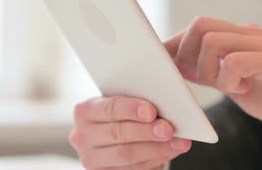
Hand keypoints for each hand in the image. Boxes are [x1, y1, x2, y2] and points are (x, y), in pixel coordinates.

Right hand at [70, 96, 191, 169]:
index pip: (108, 108)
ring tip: (178, 142)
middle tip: (168, 129)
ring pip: (126, 155)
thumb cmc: (122, 113)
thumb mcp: (124, 101)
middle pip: (117, 134)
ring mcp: (91, 158)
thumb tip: (166, 102)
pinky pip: (134, 169)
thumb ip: (138, 99)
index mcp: (85, 111)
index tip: (151, 111)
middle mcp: (83, 136)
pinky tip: (170, 151)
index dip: (131, 109)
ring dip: (157, 148)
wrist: (115, 132)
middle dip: (147, 132)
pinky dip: (156, 160)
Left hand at [165, 16, 261, 142]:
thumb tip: (178, 64)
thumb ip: (210, 70)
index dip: (176, 44)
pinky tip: (242, 89)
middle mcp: (251, 34)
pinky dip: (228, 80)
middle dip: (188, 54)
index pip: (199, 26)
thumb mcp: (233, 84)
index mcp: (241, 36)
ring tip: (226, 86)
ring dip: (209, 70)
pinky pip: (234, 62)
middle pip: (201, 24)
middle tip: (200, 79)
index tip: (164, 64)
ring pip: (213, 41)